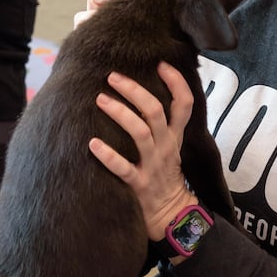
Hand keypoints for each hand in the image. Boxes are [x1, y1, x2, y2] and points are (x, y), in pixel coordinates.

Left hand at [89, 62, 198, 240]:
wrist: (170, 214)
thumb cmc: (164, 175)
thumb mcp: (171, 147)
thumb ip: (162, 123)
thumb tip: (142, 92)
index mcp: (175, 137)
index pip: (185, 104)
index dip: (176, 82)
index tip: (161, 62)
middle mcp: (166, 147)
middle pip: (156, 111)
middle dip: (134, 91)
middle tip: (112, 76)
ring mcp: (153, 165)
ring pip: (140, 133)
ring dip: (120, 113)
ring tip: (100, 99)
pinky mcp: (139, 184)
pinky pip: (123, 168)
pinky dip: (107, 155)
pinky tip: (92, 144)